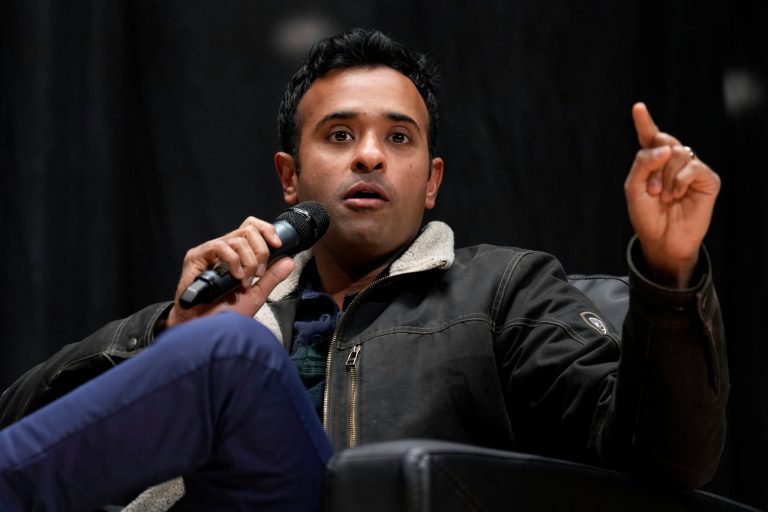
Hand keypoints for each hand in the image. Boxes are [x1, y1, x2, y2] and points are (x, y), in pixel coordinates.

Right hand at [165, 216, 294, 327]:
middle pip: (248, 230)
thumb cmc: (226, 314)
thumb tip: (289, 260)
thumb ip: (272, 277)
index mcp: (237, 255)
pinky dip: (233, 260)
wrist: (207, 327)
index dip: (267, 231)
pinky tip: (235, 276)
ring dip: (248, 261)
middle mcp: (224, 250)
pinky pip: (219, 246)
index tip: (278, 246)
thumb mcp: (256, 295)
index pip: (252, 228)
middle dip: (261, 251)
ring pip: (238, 239)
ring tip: (245, 280)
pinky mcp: (196, 257)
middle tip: (258, 274)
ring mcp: (210, 252)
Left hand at [624, 102, 720, 286]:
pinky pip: (693, 167)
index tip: (638, 107)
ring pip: (678, 154)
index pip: (649, 137)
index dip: (644, 121)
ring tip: (663, 197)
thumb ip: (643, 163)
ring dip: (665, 177)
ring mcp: (691, 169)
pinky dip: (680, 181)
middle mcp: (673, 161)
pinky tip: (676, 195)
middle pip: (664, 142)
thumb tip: (666, 147)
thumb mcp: (634, 188)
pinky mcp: (707, 179)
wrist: (661, 240)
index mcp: (653, 161)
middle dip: (654, 165)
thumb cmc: (646, 215)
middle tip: (651, 190)